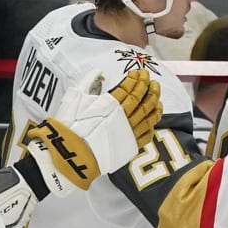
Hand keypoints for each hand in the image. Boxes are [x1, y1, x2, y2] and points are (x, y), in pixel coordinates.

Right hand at [23, 67, 160, 192]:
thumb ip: (88, 81)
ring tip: (156, 94)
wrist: (72, 155)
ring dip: (154, 102)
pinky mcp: (130, 147)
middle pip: (141, 99)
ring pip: (148, 115)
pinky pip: (146, 133)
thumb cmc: (71, 127)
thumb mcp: (75, 97)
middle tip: (150, 79)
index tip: (138, 73)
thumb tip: (99, 73)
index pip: (129, 88)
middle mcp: (123, 117)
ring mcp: (129, 133)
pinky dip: (152, 123)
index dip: (136, 78)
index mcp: (111, 104)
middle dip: (147, 86)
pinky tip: (154, 117)